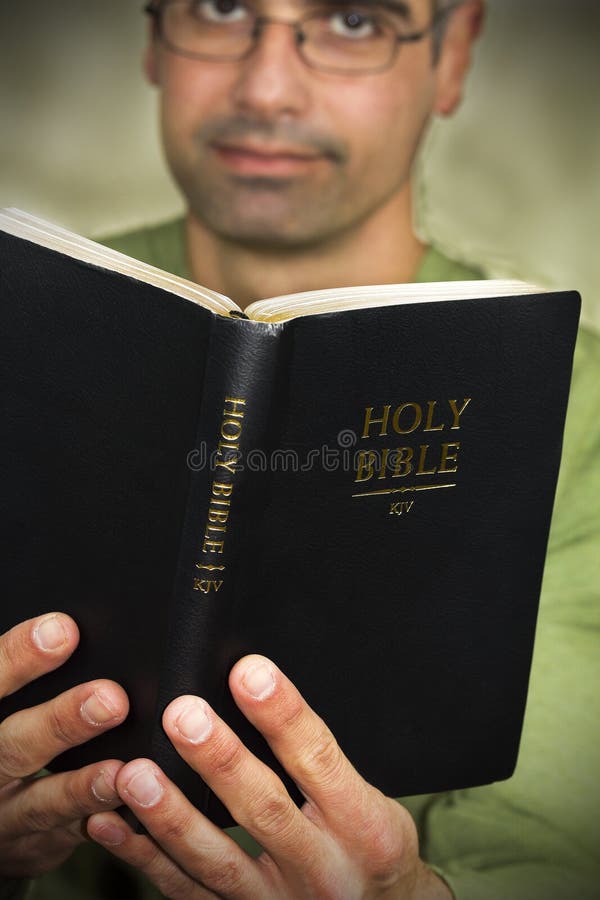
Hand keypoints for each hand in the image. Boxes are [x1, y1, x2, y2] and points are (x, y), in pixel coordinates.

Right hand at [0, 613, 128, 876]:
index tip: (64, 631)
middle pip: (11, 746)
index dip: (18, 658)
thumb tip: (72, 625)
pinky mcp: (36, 845)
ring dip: (83, 787)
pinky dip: (101, 825)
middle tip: (111, 698)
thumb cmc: (5, 732)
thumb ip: (24, 672)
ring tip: (121, 770)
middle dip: (60, 723)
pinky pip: (69, 837)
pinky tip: (131, 809)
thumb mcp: (6, 701)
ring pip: (41, 803)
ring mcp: (5, 816)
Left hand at [87, 655, 450, 898]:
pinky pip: (188, 893)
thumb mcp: (371, 799)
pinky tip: (111, 824)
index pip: (320, 760)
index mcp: (364, 826)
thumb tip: (260, 687)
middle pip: (266, 812)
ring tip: (134, 774)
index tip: (248, 671)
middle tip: (182, 714)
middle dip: (221, 761)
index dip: (283, 715)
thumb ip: (321, 759)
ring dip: (172, 817)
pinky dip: (145, 859)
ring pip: (218, 862)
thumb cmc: (372, 845)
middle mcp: (324, 870)